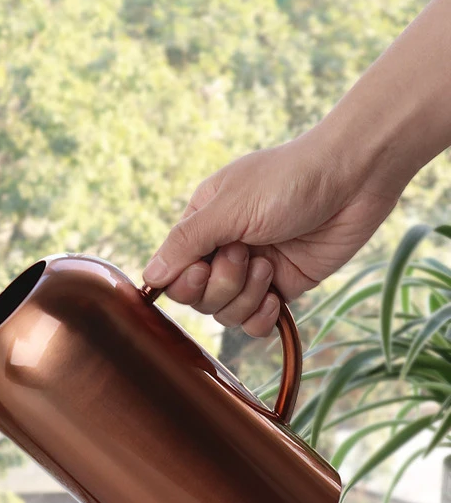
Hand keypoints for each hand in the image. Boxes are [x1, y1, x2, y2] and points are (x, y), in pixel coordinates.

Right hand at [142, 130, 402, 336]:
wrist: (354, 177)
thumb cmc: (289, 179)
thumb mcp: (228, 207)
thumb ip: (186, 243)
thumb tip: (149, 278)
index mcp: (202, 225)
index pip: (174, 273)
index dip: (185, 282)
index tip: (203, 268)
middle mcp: (223, 250)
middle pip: (199, 298)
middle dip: (222, 285)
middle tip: (246, 255)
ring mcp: (252, 271)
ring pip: (226, 313)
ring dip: (245, 296)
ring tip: (268, 266)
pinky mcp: (282, 288)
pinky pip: (255, 324)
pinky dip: (261, 318)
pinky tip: (275, 298)